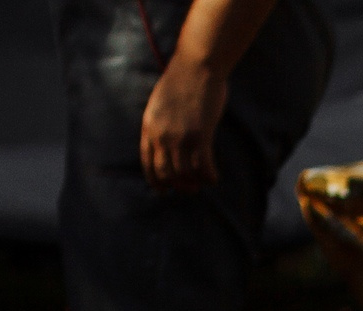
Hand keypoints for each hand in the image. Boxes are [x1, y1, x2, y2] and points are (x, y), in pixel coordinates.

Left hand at [141, 54, 230, 191]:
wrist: (196, 66)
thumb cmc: (181, 81)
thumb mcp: (159, 104)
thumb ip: (159, 124)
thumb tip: (166, 144)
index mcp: (149, 127)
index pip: (148, 163)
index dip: (155, 181)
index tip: (163, 191)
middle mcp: (162, 136)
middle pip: (167, 173)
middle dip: (178, 186)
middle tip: (189, 189)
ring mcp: (181, 137)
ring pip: (185, 174)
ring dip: (195, 183)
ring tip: (203, 183)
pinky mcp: (201, 137)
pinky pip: (204, 168)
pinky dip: (210, 177)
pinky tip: (214, 177)